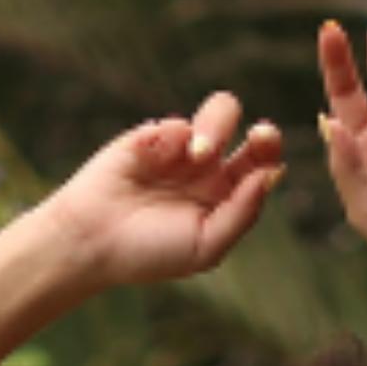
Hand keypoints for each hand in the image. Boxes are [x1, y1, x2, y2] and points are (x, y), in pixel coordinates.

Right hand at [36, 90, 286, 292]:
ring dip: (215, 128)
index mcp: (226, 199)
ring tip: (197, 154)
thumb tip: (273, 174)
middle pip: (252, 136)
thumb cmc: (149, 252)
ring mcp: (182, 150)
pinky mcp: (153, 135)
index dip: (272, 154)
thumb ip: (241, 213)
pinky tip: (152, 157)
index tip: (268, 152)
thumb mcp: (204, 246)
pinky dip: (170, 135)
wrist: (92, 240)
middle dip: (264, 133)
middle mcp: (210, 172)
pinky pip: (176, 122)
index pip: (262, 168)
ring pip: (220, 114)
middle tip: (258, 136)